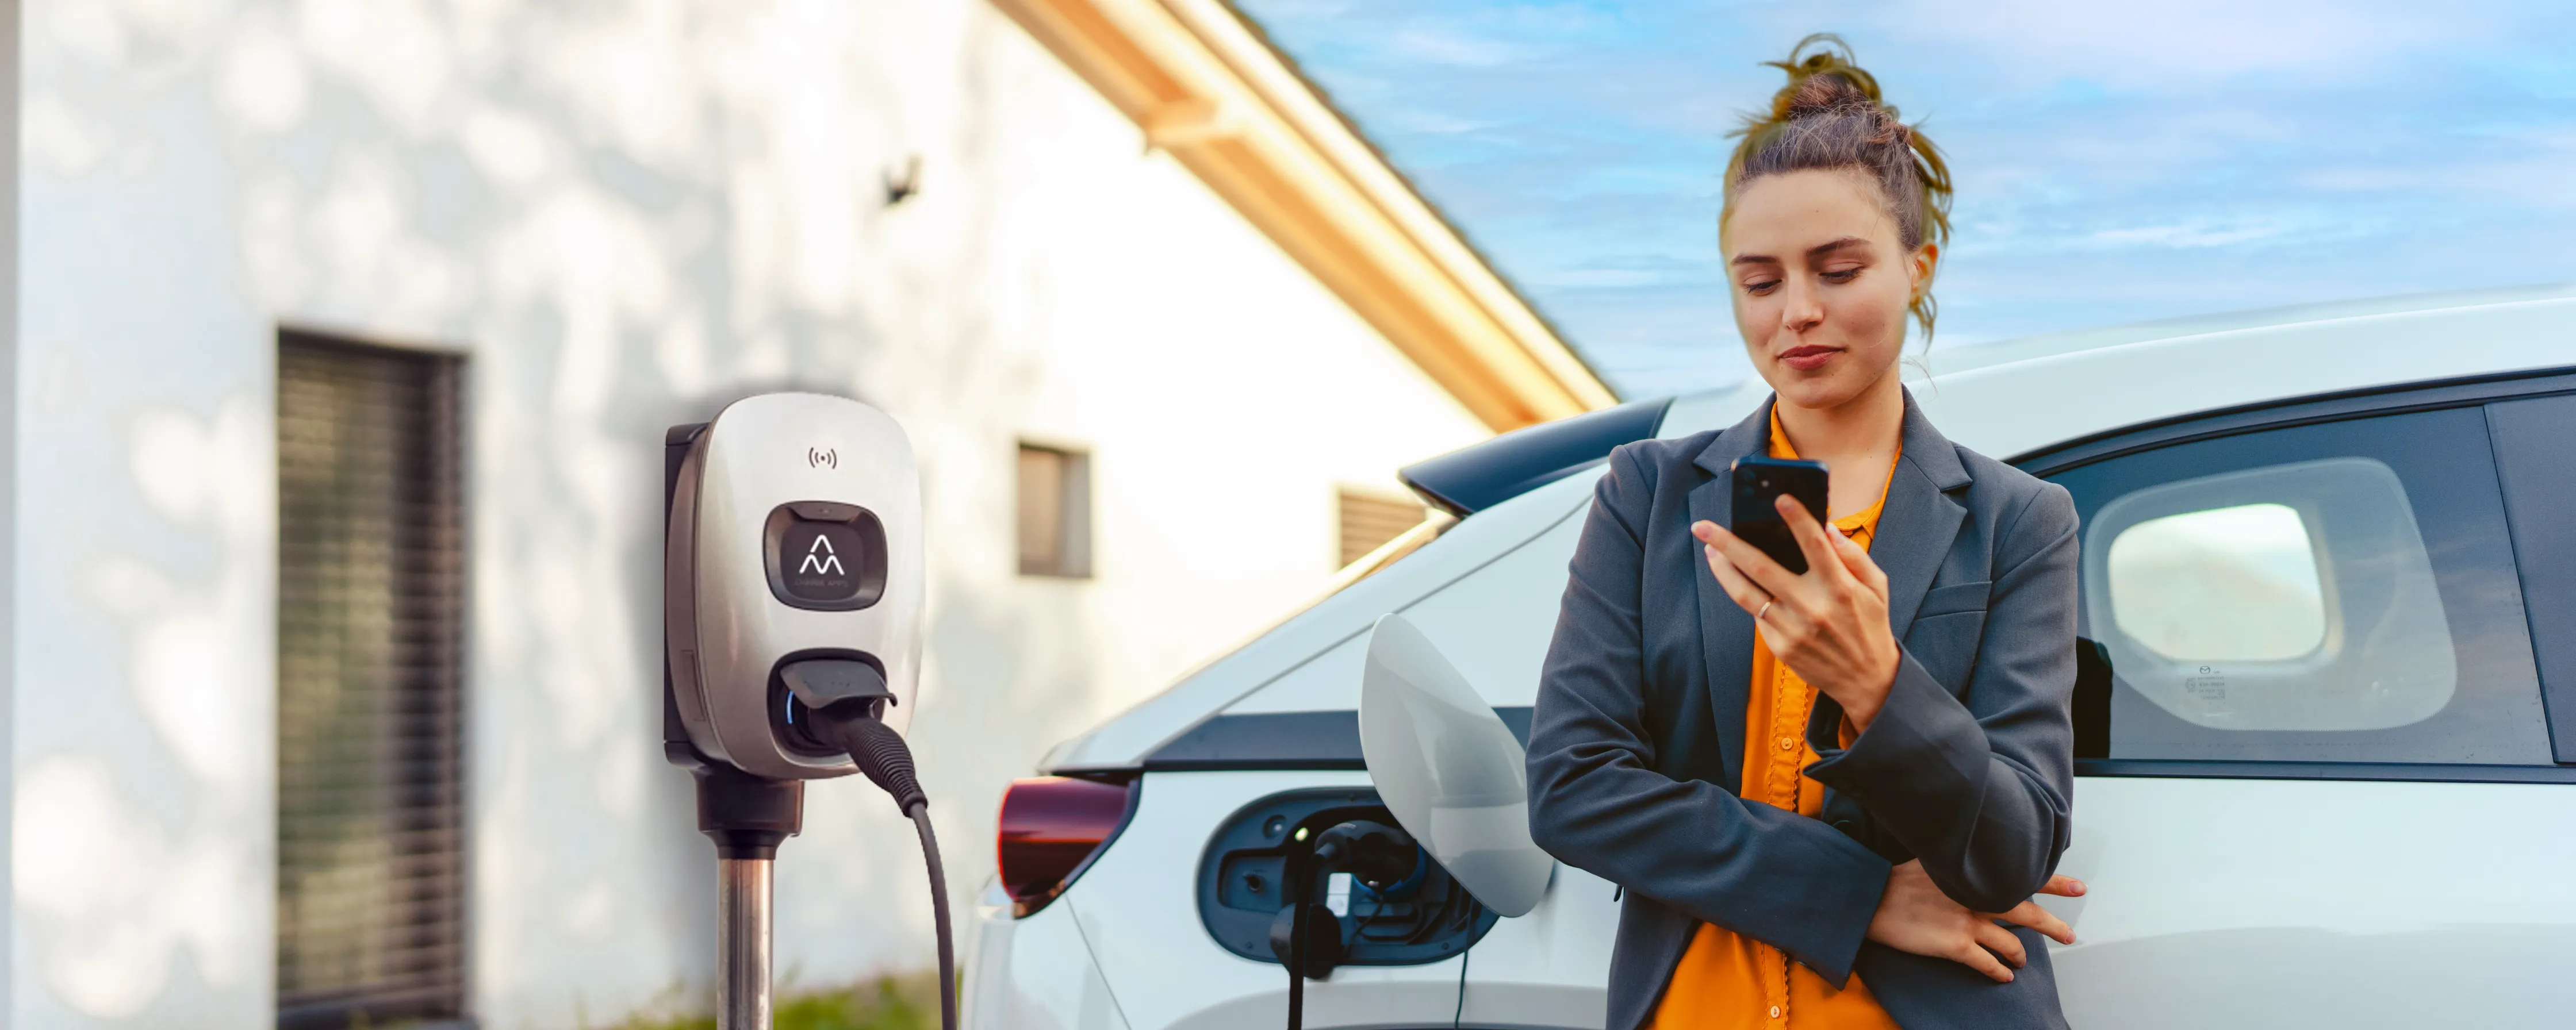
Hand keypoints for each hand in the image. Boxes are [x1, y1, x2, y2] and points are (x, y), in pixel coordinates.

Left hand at [1691, 495, 1900, 731]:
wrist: (1866, 680)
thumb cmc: (1870, 625)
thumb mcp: (1877, 588)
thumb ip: (1854, 556)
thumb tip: (1827, 527)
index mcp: (1840, 588)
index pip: (1815, 545)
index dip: (1797, 519)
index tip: (1779, 497)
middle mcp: (1813, 608)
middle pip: (1761, 567)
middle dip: (1727, 542)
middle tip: (1703, 525)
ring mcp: (1793, 629)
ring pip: (1746, 593)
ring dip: (1722, 569)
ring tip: (1709, 549)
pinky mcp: (1780, 646)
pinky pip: (1756, 614)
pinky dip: (1743, 593)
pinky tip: (1733, 577)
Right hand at [1865, 860, 2084, 982]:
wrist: (1872, 898)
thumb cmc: (1898, 879)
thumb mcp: (1934, 861)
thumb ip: (1962, 867)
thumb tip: (1981, 868)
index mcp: (1973, 875)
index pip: (2023, 876)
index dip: (2054, 882)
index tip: (2078, 886)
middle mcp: (1976, 898)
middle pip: (2027, 913)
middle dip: (2053, 925)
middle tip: (2070, 935)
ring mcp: (1968, 923)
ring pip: (2011, 944)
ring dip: (2021, 955)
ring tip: (2023, 961)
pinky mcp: (1956, 946)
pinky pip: (1989, 964)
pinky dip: (2000, 972)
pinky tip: (2004, 976)